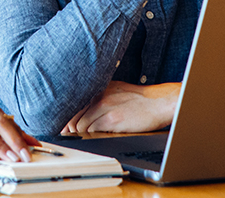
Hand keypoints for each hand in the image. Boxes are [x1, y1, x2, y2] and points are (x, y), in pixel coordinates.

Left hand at [62, 81, 180, 134]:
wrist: (158, 102)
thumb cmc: (140, 100)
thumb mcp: (117, 92)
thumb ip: (100, 99)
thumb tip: (84, 113)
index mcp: (100, 89)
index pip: (75, 103)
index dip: (68, 117)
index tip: (66, 125)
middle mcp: (99, 96)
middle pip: (74, 115)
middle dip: (72, 127)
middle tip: (71, 134)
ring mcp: (105, 107)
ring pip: (81, 125)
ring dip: (82, 132)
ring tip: (84, 135)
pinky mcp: (112, 119)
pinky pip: (92, 130)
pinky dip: (91, 135)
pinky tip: (96, 136)